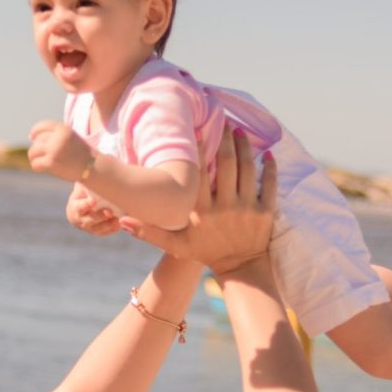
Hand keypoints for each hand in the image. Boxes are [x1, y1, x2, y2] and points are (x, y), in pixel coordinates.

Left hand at [28, 120, 94, 180]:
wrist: (94, 168)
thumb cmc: (83, 155)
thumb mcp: (71, 139)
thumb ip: (57, 136)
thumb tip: (34, 138)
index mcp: (63, 129)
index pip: (42, 126)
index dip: (35, 131)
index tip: (32, 137)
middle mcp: (58, 137)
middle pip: (36, 141)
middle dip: (36, 149)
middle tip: (37, 156)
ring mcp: (54, 150)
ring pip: (33, 152)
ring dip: (34, 158)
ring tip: (40, 163)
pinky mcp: (51, 162)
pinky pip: (35, 164)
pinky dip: (36, 167)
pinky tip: (41, 169)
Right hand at [67, 182, 119, 235]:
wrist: (86, 203)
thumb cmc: (86, 191)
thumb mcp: (84, 185)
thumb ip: (87, 181)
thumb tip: (91, 171)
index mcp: (74, 207)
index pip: (79, 207)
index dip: (86, 205)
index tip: (93, 201)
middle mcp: (80, 220)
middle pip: (89, 220)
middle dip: (99, 217)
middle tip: (109, 212)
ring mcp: (88, 228)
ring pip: (97, 229)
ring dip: (107, 225)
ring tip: (117, 220)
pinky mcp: (97, 231)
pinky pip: (104, 232)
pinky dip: (112, 230)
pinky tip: (119, 225)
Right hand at [121, 125, 275, 273]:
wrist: (241, 269)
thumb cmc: (206, 253)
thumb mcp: (176, 245)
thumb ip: (150, 232)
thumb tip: (122, 219)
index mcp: (202, 211)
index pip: (200, 173)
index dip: (200, 150)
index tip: (199, 131)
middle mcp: (225, 206)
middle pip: (227, 164)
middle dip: (226, 139)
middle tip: (224, 122)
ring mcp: (247, 208)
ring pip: (248, 169)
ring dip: (245, 147)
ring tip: (240, 131)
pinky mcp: (266, 212)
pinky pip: (269, 184)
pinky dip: (269, 167)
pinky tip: (267, 153)